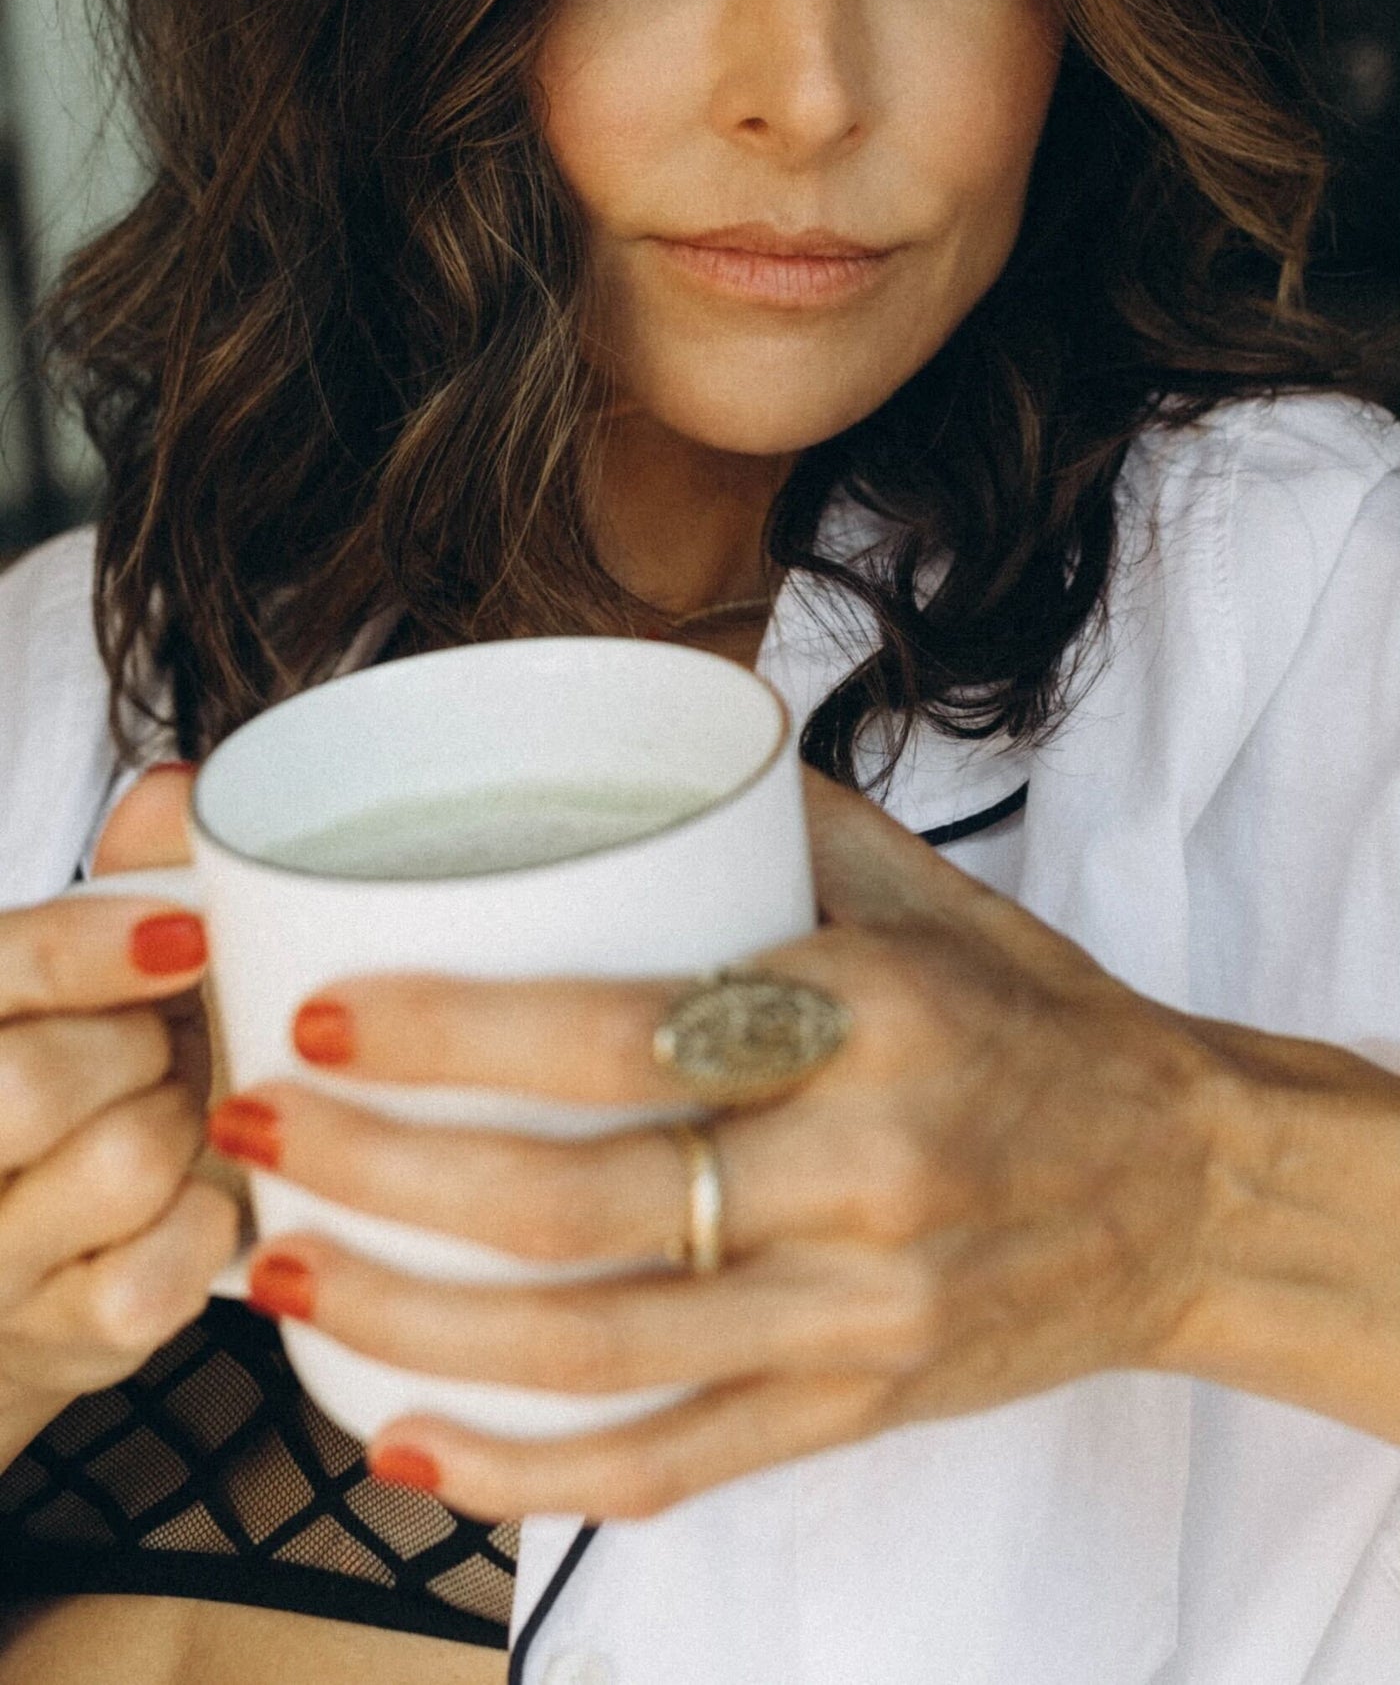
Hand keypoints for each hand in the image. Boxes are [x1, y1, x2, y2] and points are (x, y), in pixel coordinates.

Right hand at [0, 769, 236, 1454]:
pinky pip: (165, 1266)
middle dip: (136, 1048)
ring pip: (118, 1163)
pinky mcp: (61, 1336)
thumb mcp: (70, 982)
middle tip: (159, 1048)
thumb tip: (175, 792)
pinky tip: (188, 1201)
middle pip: (32, 1082)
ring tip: (170, 1121)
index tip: (187, 932)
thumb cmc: (69, 1090)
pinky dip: (207, 1222)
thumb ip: (119, 878)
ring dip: (180, 1128)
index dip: (86, 950)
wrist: (22, 1278)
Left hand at [211, 765, 1231, 1520]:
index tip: (322, 1014)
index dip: (459, 1036)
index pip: (634, 1035)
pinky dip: (529, 1475)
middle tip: (252, 1131)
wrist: (1188, 1186)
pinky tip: (409, 1446)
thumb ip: (772, 822)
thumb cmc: (1035, 1019)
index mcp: (878, 1018)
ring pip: (601, 1349)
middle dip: (383, 1176)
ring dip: (410, 1325)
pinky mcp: (858, 1410)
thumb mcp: (930, 891)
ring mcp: (862, 1316)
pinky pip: (675, 1466)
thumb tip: (610, 735)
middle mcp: (869, 1175)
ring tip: (277, 1272)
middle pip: (586, 1204)